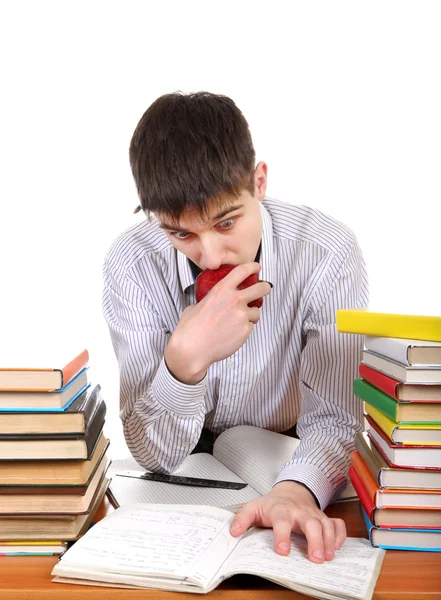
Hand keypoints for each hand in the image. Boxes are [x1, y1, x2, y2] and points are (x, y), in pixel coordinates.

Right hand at [165, 263, 271, 383]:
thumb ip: (210, 300)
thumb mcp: (197, 305)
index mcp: (221, 290)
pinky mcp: (245, 330)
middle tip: (265, 289)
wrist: (193, 348)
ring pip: (256, 312)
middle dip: (265, 287)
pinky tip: (233, 332)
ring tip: (237, 321)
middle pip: (261, 288)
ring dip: (251, 314)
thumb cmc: (191, 329)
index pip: (242, 271)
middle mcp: (234, 300)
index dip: (252, 267)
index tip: (256, 267)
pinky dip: (245, 329)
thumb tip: (212, 301)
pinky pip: (250, 326)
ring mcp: (242, 315)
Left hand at [230, 481, 345, 562]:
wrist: (290, 490)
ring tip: (328, 556)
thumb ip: (243, 518)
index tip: (282, 550)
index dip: (282, 535)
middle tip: (316, 557)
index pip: (282, 520)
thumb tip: (234, 531)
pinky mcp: (324, 517)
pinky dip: (340, 534)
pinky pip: (337, 523)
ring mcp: (313, 514)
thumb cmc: (273, 504)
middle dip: (315, 540)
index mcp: (281, 510)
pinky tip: (337, 547)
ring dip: (329, 540)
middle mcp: (299, 512)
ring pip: (326, 523)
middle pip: (310, 522)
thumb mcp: (254, 508)